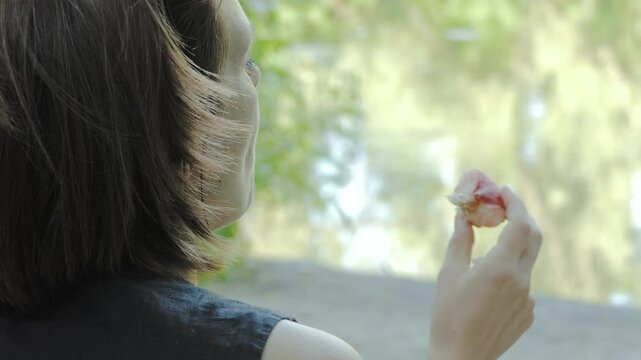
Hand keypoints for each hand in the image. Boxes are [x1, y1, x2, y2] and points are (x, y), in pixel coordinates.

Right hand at [428, 186, 541, 359]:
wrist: (461, 358)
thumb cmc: (448, 315)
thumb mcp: (449, 274)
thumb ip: (460, 241)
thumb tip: (462, 215)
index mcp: (500, 268)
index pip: (519, 224)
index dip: (514, 203)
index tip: (503, 190)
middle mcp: (521, 281)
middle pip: (533, 237)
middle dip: (521, 216)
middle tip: (503, 207)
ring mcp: (528, 299)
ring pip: (524, 261)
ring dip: (508, 249)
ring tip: (478, 262)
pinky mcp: (527, 312)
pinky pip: (522, 283)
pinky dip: (508, 274)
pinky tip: (485, 289)